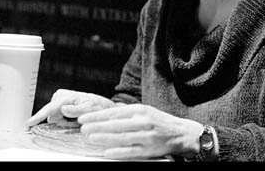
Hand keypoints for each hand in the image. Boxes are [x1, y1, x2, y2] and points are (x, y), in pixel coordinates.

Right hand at [25, 89, 114, 127]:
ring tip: (74, 119)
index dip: (38, 117)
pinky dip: (62, 119)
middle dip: (60, 122)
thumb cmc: (96, 107)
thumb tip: (63, 109)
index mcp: (66, 97)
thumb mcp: (90, 109)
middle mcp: (60, 96)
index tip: (29, 123)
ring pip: (53, 117)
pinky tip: (70, 117)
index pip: (50, 109)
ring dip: (62, 121)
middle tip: (74, 122)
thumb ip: (76, 110)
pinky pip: (55, 115)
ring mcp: (58, 98)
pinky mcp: (58, 102)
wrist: (98, 104)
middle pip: (51, 116)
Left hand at [78, 104, 201, 158]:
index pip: (114, 113)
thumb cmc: (158, 122)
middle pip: (115, 124)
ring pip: (121, 138)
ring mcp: (146, 136)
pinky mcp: (150, 150)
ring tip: (90, 138)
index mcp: (139, 110)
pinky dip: (118, 152)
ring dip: (104, 138)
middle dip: (97, 126)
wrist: (181, 133)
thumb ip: (126, 112)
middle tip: (82, 128)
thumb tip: (105, 113)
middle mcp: (142, 122)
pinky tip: (106, 153)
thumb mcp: (143, 111)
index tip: (83, 118)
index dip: (97, 116)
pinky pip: (131, 152)